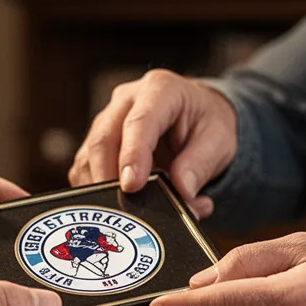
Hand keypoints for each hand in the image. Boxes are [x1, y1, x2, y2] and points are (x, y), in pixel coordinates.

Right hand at [69, 70, 236, 218]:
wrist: (196, 115)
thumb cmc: (206, 123)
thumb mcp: (219, 140)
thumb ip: (200, 165)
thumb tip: (182, 191)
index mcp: (160, 90)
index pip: (139, 123)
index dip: (133, 155)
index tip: (132, 186)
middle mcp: (126, 101)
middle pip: (104, 140)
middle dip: (109, 179)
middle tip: (123, 211)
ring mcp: (107, 120)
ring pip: (89, 157)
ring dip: (103, 191)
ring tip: (132, 215)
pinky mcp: (97, 143)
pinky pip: (86, 170)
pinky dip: (98, 194)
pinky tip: (121, 208)